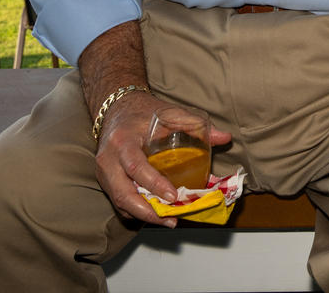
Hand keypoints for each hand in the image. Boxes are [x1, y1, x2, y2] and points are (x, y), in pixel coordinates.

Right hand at [94, 91, 232, 227]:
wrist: (117, 109)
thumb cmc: (144, 112)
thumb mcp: (170, 112)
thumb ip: (196, 124)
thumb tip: (224, 138)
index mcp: (123, 140)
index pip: (135, 166)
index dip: (153, 184)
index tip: (172, 196)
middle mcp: (108, 159)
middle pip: (122, 193)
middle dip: (146, 210)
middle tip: (170, 218)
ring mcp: (103, 172)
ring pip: (119, 201)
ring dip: (143, 215)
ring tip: (168, 220)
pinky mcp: (105, 180)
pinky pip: (118, 201)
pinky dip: (136, 211)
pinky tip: (156, 214)